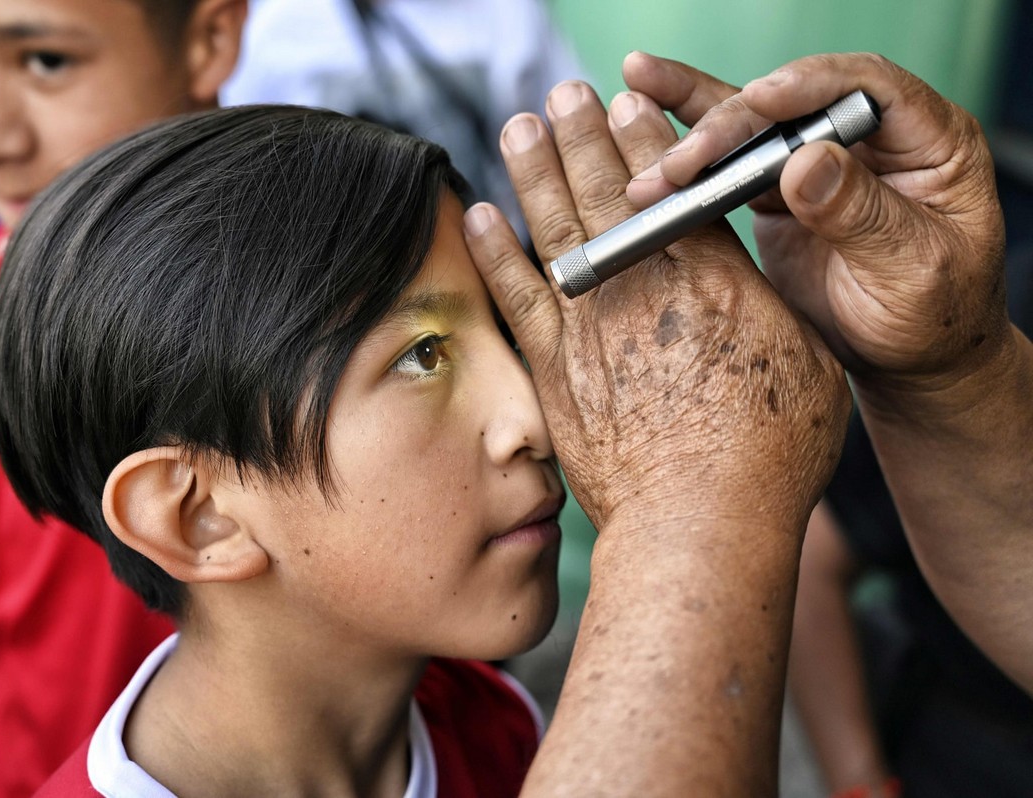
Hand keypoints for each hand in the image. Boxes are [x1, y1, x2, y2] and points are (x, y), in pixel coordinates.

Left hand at [464, 80, 848, 532]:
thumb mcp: (807, 365)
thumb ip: (768, 311)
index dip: (645, 143)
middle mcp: (643, 288)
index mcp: (712, 280)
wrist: (699, 522)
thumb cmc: (768, 456)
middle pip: (607, 193)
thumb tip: (746, 285)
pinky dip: (494, 252)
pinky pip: (514, 295)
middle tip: (565, 94)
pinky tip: (478, 217)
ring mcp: (589, 326)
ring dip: (535, 170)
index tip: (625, 104)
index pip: (672, 190)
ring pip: (555, 228)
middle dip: (584, 136)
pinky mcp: (550, 369)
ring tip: (520, 126)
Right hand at [622, 52, 1007, 392]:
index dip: (811, 86)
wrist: (911, 360)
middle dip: (731, 124)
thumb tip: (805, 163)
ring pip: (753, 121)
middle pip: (794, 104)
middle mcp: (870, 138)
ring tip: (634, 104)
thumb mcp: (912, 270)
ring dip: (693, 121)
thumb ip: (862, 214)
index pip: (869, 88)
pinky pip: (730, 160)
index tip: (761, 99)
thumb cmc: (933, 317)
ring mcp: (820, 160)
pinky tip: (643, 121)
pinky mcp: (778, 189)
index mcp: (928, 143)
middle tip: (681, 164)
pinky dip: (687, 148)